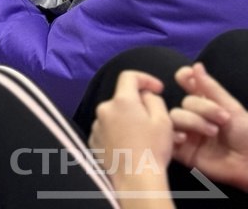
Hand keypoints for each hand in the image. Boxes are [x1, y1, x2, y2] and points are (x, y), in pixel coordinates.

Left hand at [89, 70, 173, 193]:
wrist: (136, 179)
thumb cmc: (153, 149)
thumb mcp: (163, 120)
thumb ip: (154, 100)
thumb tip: (145, 95)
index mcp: (121, 101)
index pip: (129, 76)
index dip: (145, 78)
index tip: (157, 88)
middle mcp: (104, 109)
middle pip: (122, 99)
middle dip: (138, 105)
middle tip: (154, 120)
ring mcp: (96, 125)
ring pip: (114, 115)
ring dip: (127, 120)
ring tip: (143, 137)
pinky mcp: (92, 140)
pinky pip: (107, 129)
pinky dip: (117, 132)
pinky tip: (129, 146)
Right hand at [170, 63, 247, 190]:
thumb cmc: (246, 135)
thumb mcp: (232, 109)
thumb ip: (211, 88)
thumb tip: (196, 65)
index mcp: (208, 104)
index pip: (189, 84)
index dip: (185, 78)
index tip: (185, 76)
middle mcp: (195, 116)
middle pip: (184, 102)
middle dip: (202, 108)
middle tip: (222, 120)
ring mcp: (188, 133)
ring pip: (174, 118)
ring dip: (192, 122)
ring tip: (211, 133)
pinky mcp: (182, 150)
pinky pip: (168, 138)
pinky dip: (173, 135)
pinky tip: (186, 139)